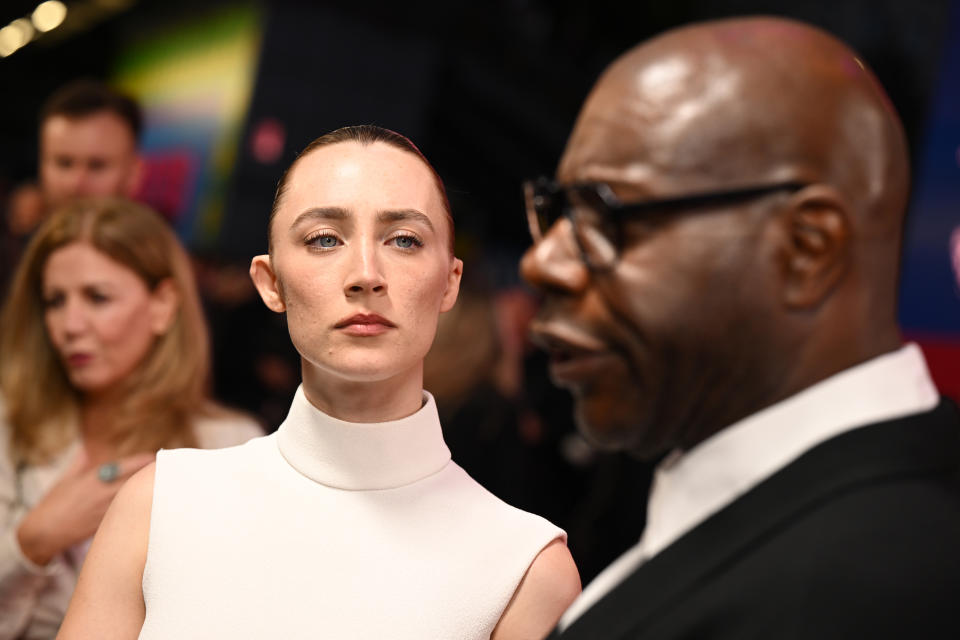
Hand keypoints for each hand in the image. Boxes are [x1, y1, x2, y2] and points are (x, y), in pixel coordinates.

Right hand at [16, 451, 154, 566]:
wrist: (44, 533)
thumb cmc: (53, 504)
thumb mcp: (66, 479)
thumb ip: (80, 462)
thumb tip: (86, 447)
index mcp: (95, 479)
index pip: (126, 466)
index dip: (143, 461)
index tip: (155, 457)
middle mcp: (104, 493)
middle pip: (136, 482)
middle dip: (151, 476)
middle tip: (167, 470)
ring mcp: (108, 511)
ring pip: (136, 500)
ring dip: (149, 493)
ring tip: (164, 486)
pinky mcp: (108, 526)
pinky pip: (128, 517)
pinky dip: (139, 512)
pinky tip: (151, 508)